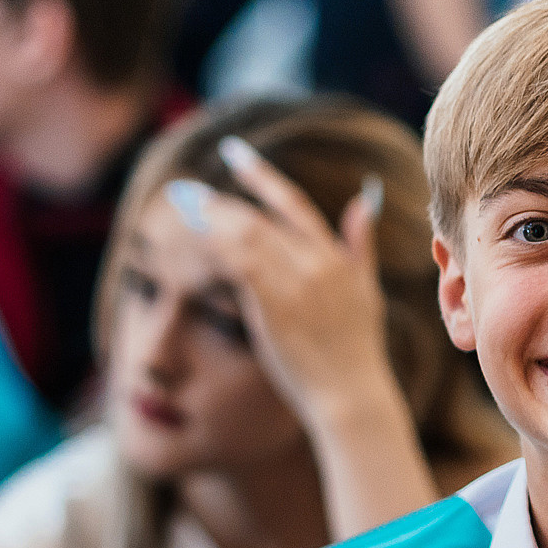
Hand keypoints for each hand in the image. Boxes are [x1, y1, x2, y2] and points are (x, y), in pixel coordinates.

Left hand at [165, 135, 393, 436]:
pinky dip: (213, 248)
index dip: (260, 176)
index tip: (233, 154)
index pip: (292, 203)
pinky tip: (190, 243)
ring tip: (181, 211)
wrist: (351, 393)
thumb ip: (361, 245)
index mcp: (334, 256)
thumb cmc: (356, 351)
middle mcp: (316, 260)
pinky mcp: (275, 302)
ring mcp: (296, 280)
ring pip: (245, 234)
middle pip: (259, 217)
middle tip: (185, 191)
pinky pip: (237, 262)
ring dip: (210, 221)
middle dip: (219, 202)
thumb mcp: (366, 290)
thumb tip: (363, 200)